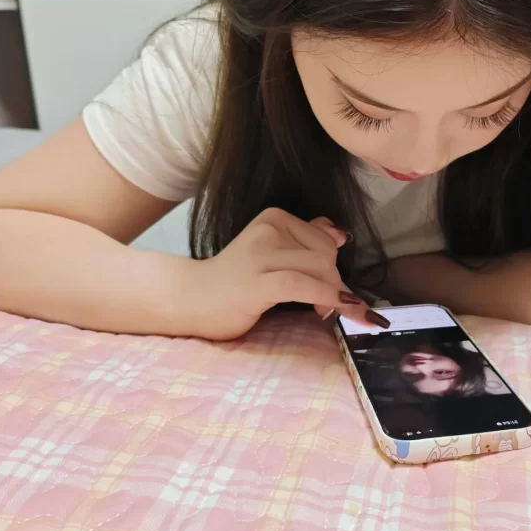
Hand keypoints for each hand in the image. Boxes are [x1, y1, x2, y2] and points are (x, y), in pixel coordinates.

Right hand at [185, 208, 379, 339]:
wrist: (191, 300)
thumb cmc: (235, 281)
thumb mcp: (272, 252)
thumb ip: (304, 239)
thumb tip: (339, 234)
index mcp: (274, 218)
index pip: (326, 240)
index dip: (334, 267)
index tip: (333, 288)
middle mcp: (268, 229)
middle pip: (327, 256)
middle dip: (334, 284)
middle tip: (326, 307)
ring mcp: (260, 254)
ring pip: (320, 269)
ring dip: (333, 295)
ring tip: (323, 312)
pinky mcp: (256, 282)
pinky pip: (302, 285)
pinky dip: (326, 297)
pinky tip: (335, 310)